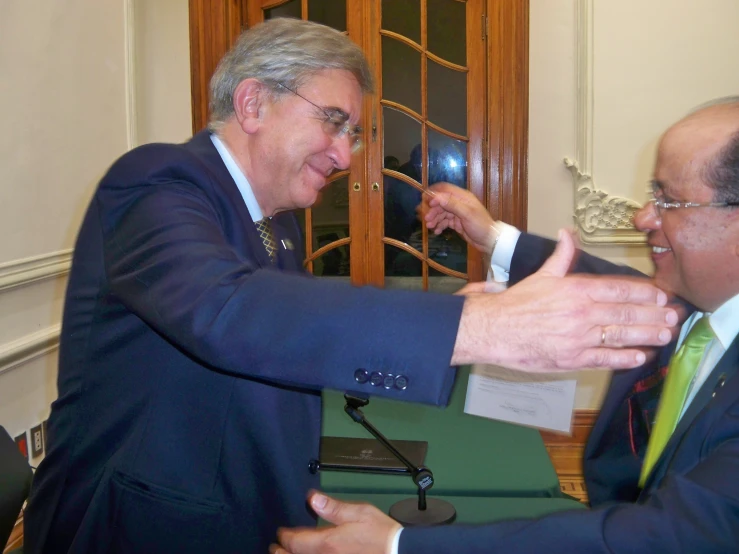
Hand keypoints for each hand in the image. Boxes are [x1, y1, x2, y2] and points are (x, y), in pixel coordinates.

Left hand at [270, 491, 399, 553]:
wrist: (398, 553)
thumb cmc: (380, 533)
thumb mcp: (358, 513)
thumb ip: (332, 507)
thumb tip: (311, 498)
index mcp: (328, 543)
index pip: (296, 542)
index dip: (285, 537)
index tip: (280, 533)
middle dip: (281, 553)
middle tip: (274, 548)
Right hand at [419, 183, 496, 252]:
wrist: (489, 241)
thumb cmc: (480, 225)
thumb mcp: (466, 214)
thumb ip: (451, 204)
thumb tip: (436, 197)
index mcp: (462, 197)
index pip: (445, 189)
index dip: (434, 193)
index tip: (424, 200)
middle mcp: (459, 203)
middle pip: (441, 202)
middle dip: (432, 210)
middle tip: (425, 218)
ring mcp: (457, 213)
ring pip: (441, 213)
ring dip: (434, 219)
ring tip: (429, 227)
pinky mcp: (456, 222)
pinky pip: (444, 222)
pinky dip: (439, 225)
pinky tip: (437, 231)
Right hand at [451, 230, 678, 370]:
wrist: (494, 329)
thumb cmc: (516, 303)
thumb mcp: (541, 275)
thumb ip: (561, 255)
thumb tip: (566, 233)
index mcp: (576, 289)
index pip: (619, 288)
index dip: (645, 293)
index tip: (661, 295)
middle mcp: (581, 313)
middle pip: (626, 313)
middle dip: (654, 315)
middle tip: (673, 316)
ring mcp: (579, 338)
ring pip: (621, 336)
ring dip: (647, 335)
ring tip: (665, 334)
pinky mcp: (572, 359)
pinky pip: (605, 359)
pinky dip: (625, 358)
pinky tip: (640, 356)